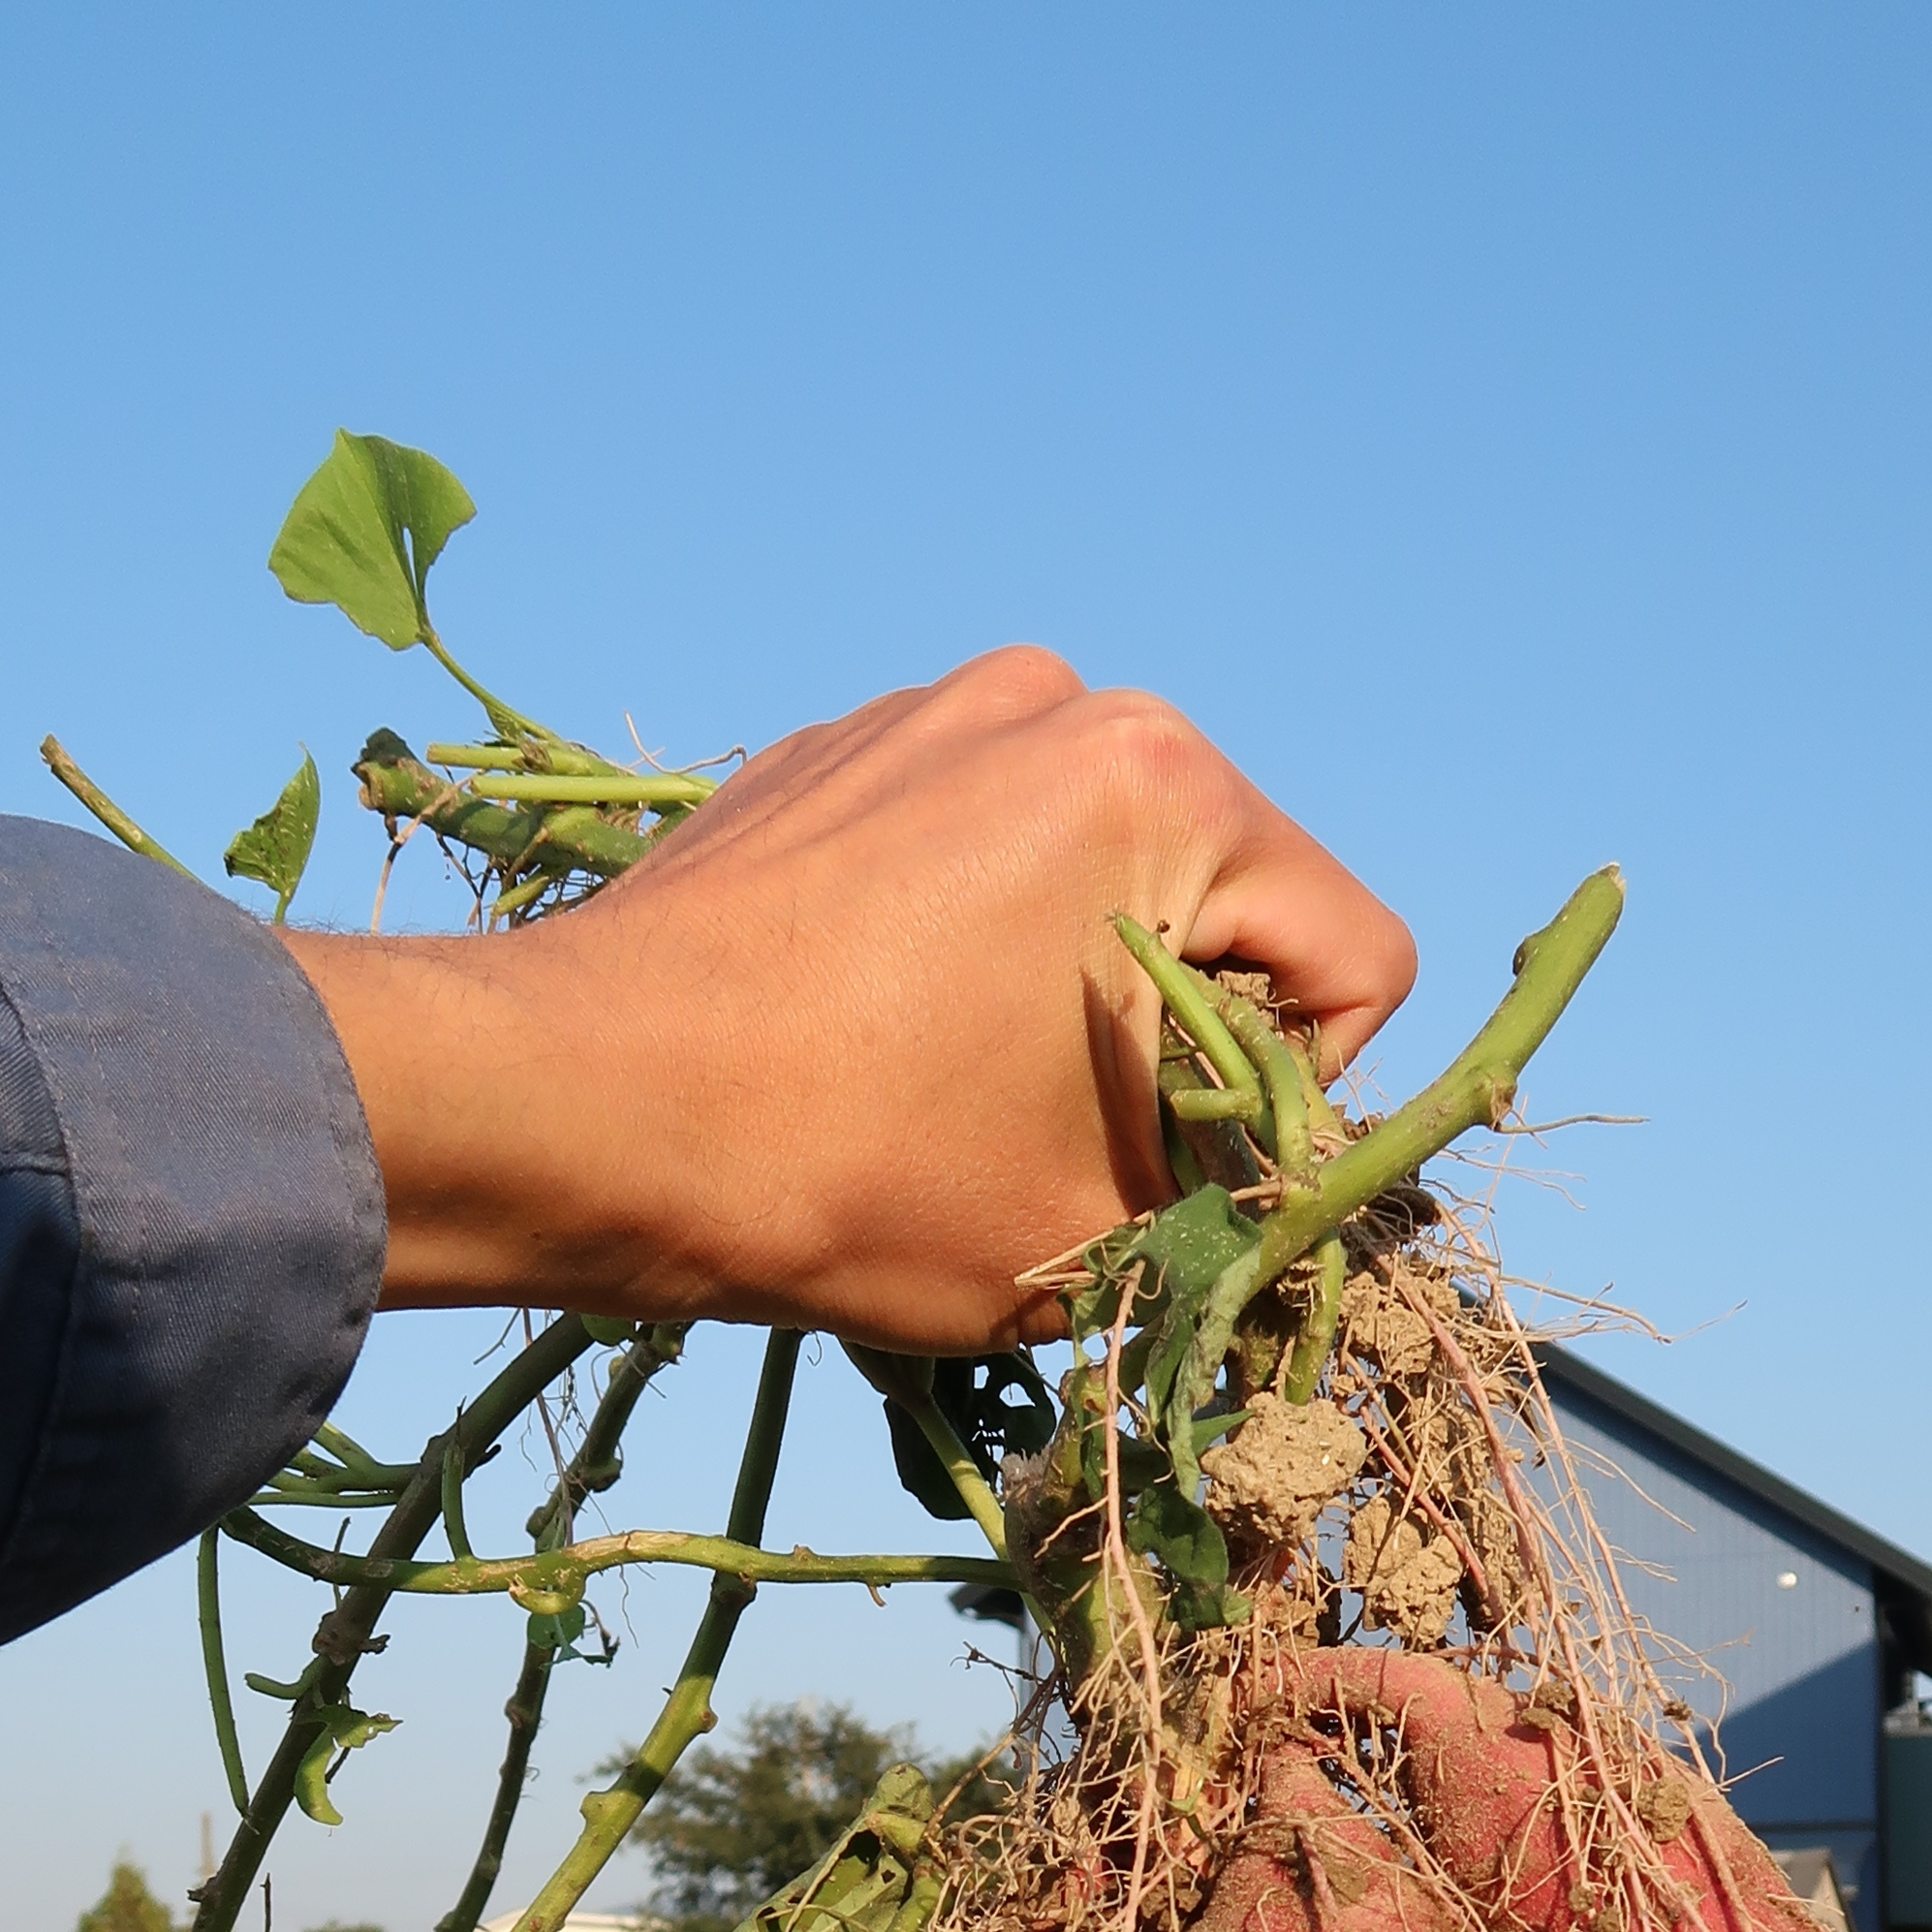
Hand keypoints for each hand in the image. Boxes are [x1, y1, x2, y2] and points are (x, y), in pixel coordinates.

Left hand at [286, 645, 1414, 1348]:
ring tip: (956, 1097)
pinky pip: (972, 856)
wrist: (576, 1114)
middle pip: (1227, 902)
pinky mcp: (832, 754)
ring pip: (1096, 879)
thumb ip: (1236, 1187)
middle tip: (1067, 1151)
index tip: (1180, 1171)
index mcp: (1163, 787)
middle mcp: (1061, 703)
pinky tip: (870, 1038)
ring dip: (1074, 991)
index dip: (1300, 1100)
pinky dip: (962, 947)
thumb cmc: (850, 1173)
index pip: (1355, 956)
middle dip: (1181, 1033)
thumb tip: (1271, 1176)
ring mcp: (932, 712)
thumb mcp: (1098, 1227)